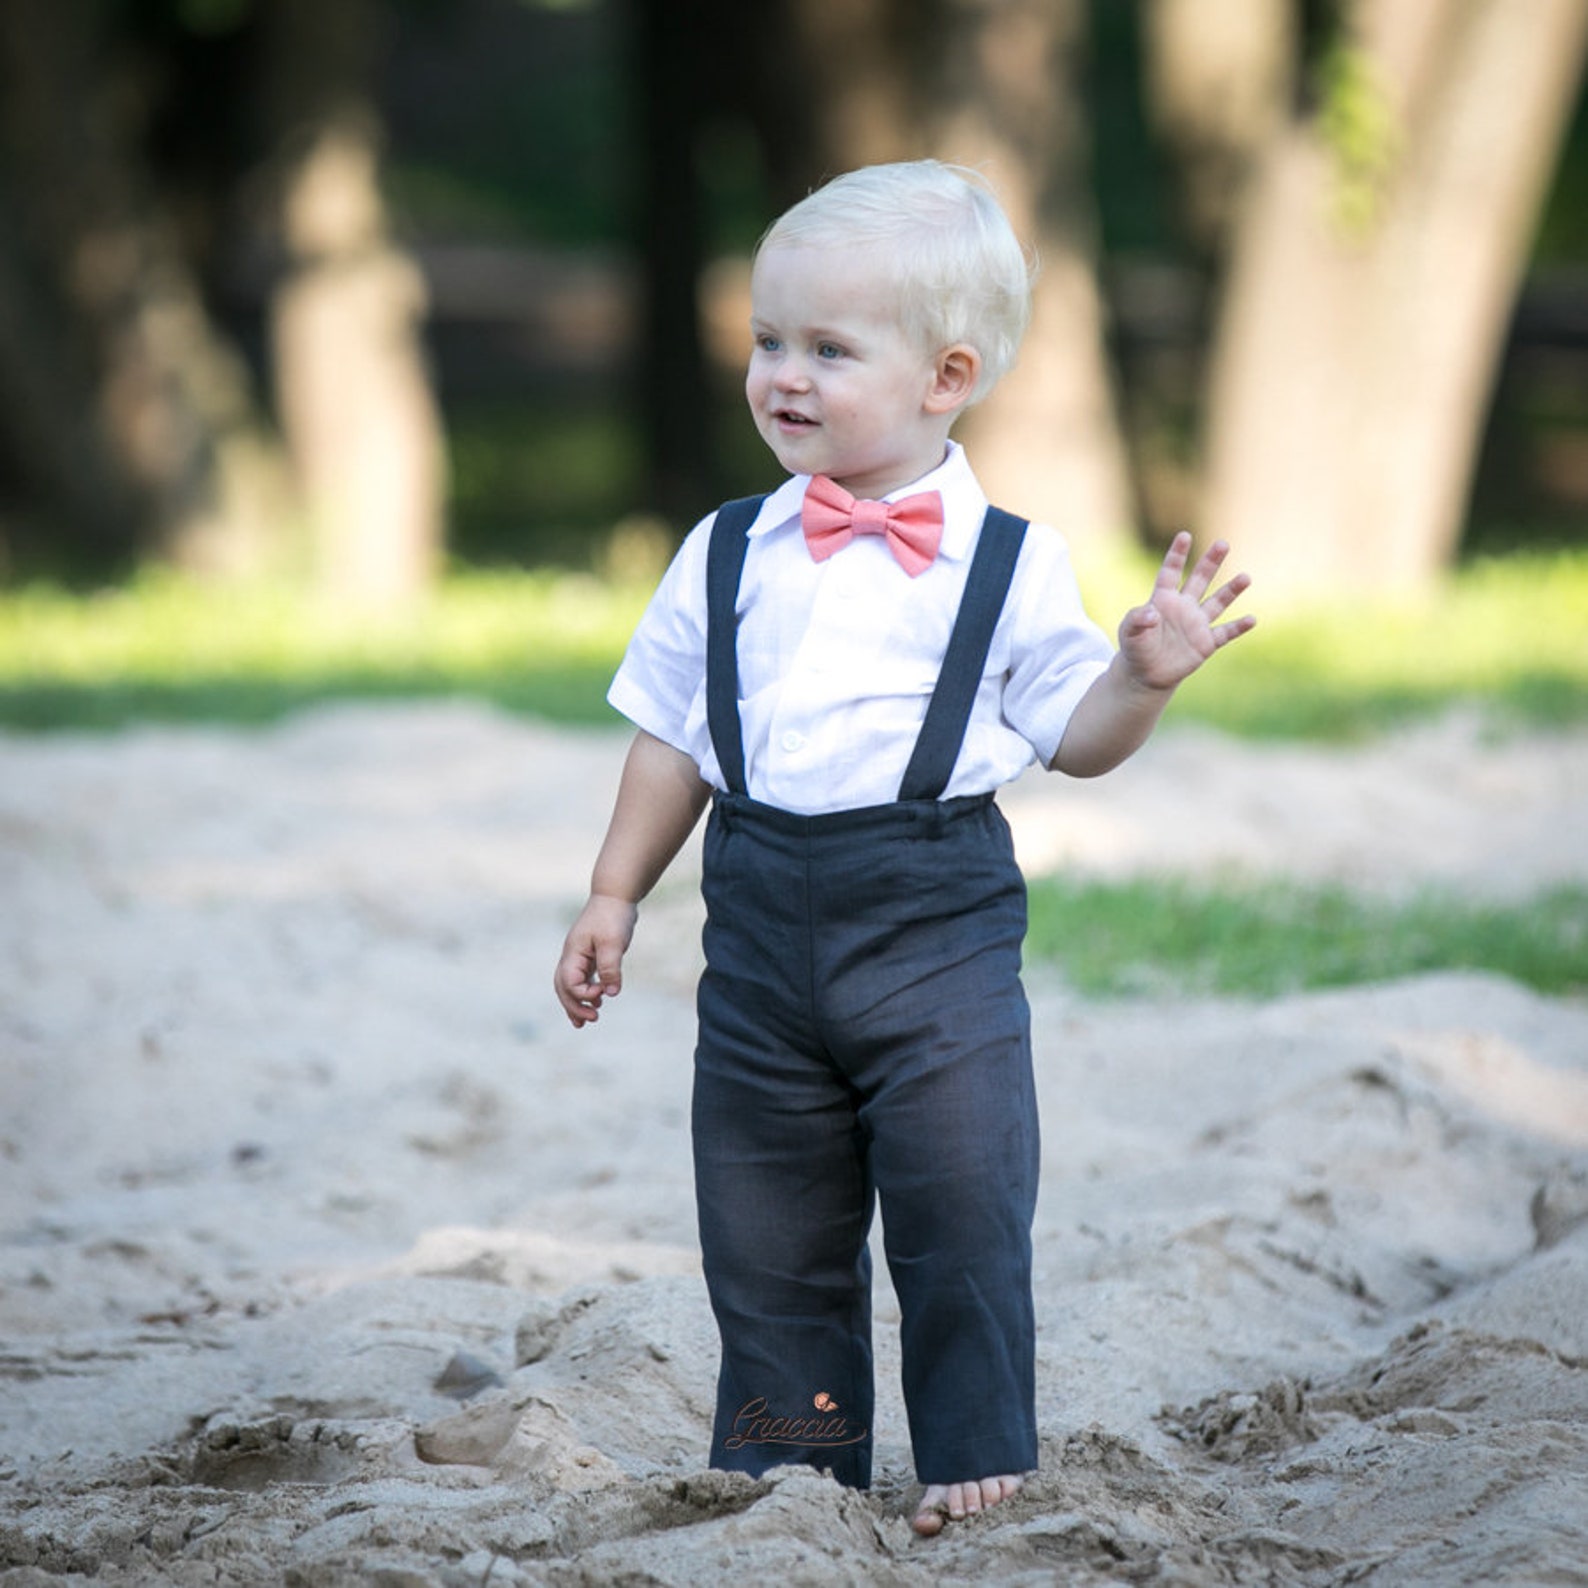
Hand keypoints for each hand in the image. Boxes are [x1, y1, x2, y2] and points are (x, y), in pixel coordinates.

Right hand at [553, 892, 637, 1028]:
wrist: (615, 895)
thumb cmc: (613, 916)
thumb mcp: (613, 943)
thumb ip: (610, 968)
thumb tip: (610, 993)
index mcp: (572, 953)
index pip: (569, 982)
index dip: (583, 994)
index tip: (602, 994)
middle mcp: (571, 955)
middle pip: (563, 987)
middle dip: (573, 1006)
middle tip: (589, 1021)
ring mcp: (578, 954)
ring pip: (570, 984)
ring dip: (577, 1002)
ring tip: (589, 1018)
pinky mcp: (589, 953)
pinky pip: (582, 977)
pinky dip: (587, 990)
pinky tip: (599, 998)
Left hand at [1118, 532, 1253, 690]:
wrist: (1147, 675)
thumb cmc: (1135, 648)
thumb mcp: (1129, 632)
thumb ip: (1136, 620)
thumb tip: (1152, 614)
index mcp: (1163, 599)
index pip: (1171, 572)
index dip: (1177, 554)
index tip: (1184, 535)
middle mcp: (1184, 607)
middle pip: (1199, 580)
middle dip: (1210, 562)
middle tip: (1223, 543)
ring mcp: (1197, 624)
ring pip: (1217, 602)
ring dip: (1231, 591)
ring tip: (1246, 577)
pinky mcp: (1206, 643)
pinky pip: (1225, 633)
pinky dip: (1238, 627)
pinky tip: (1251, 619)